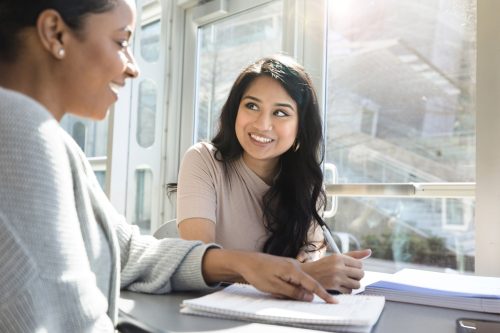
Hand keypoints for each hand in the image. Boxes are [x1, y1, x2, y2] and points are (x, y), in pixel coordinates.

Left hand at [202, 249, 334, 303]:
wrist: (245, 261)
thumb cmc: (257, 273)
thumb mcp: (275, 286)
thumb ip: (293, 292)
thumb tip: (309, 297)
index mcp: (293, 270)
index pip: (313, 284)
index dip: (324, 294)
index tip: (334, 301)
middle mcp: (294, 265)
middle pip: (308, 282)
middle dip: (310, 292)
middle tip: (304, 298)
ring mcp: (290, 265)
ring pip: (300, 281)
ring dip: (298, 290)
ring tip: (282, 290)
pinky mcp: (285, 266)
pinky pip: (294, 278)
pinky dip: (294, 285)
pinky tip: (282, 288)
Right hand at [300, 249, 370, 293]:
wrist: (308, 274)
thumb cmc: (324, 265)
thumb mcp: (336, 257)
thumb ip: (354, 255)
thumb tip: (369, 251)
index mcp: (339, 257)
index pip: (360, 264)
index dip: (358, 267)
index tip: (351, 268)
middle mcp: (338, 266)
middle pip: (361, 274)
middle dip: (357, 276)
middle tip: (350, 275)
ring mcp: (336, 277)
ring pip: (357, 284)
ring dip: (353, 284)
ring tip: (347, 281)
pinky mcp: (334, 286)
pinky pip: (349, 291)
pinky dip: (347, 290)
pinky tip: (341, 286)